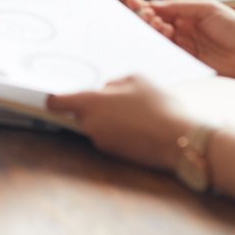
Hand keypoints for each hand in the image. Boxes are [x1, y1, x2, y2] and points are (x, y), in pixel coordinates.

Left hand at [48, 76, 194, 172]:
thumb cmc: (159, 106)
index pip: (58, 102)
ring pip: (96, 125)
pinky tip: (138, 126)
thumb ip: (114, 83)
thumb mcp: (138, 80)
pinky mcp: (115, 154)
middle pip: (80, 114)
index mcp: (91, 104)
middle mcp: (91, 125)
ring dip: (107, 119)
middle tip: (114, 100)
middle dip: (92, 107)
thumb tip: (105, 90)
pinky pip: (109, 137)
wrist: (181, 139)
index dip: (55, 99)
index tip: (53, 96)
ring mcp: (102, 142)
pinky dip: (117, 131)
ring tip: (133, 112)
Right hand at [127, 0, 234, 83]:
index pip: (163, 8)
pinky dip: (160, 45)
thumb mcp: (209, 8)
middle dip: (146, 17)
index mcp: (189, 14)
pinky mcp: (186, 61)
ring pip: (159, 37)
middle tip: (144, 15)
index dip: (147, 5)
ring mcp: (185, 46)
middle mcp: (184, 29)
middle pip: (156, 22)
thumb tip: (156, 5)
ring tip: (157, 25)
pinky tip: (160, 38)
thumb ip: (182, 6)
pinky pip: (167, 52)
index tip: (133, 1)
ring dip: (153, 30)